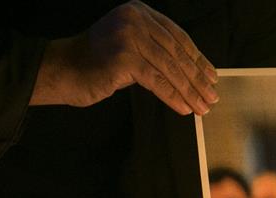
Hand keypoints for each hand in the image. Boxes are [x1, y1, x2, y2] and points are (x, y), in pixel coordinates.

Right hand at [31, 0, 218, 114]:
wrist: (63, 69)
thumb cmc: (98, 64)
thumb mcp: (131, 47)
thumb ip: (157, 50)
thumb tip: (193, 72)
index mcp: (139, 11)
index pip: (177, 37)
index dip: (198, 59)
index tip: (212, 77)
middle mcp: (135, 18)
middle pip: (176, 53)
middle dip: (197, 78)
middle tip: (212, 98)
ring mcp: (129, 36)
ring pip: (169, 68)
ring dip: (189, 91)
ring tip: (202, 107)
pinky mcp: (125, 57)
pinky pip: (157, 81)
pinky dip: (173, 96)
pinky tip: (184, 109)